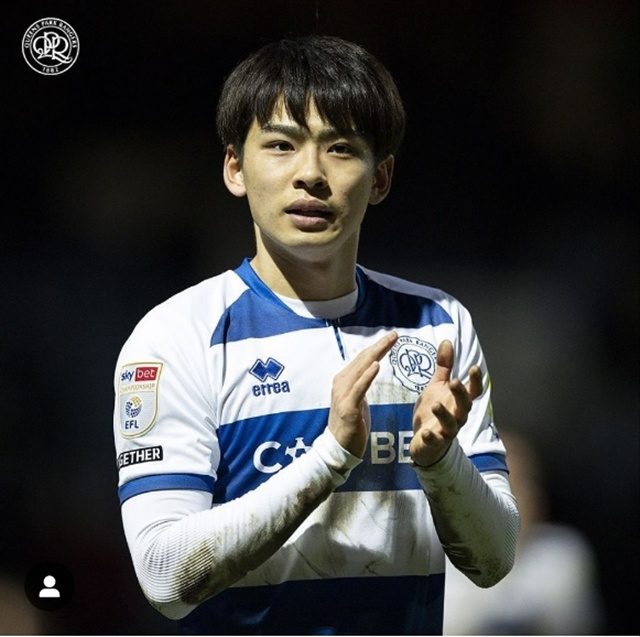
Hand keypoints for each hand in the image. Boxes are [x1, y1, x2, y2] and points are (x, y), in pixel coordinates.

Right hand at [328, 331, 397, 456]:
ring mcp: (343, 395)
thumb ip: (360, 385)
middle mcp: (341, 383)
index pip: (362, 359)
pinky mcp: (348, 407)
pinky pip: (359, 388)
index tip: (391, 337)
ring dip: (375, 354)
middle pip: (363, 359)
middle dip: (379, 345)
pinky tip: (376, 365)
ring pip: (361, 369)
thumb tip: (369, 371)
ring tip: (388, 342)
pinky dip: (367, 375)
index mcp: (343, 381)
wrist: (338, 448)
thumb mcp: (356, 400)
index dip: (376, 346)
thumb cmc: (349, 426)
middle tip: (395, 334)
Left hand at [410, 340, 482, 466]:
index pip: (472, 391)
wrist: (425, 442)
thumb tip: (447, 341)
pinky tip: (425, 432)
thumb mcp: (438, 386)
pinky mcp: (434, 443)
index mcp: (458, 402)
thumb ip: (444, 367)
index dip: (475, 380)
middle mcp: (457, 417)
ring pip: (451, 424)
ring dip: (444, 414)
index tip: (474, 367)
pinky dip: (431, 437)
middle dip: (460, 394)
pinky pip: (434, 441)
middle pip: (465, 406)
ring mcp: (446, 431)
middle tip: (454, 382)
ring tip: (436, 404)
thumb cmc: (434, 411)